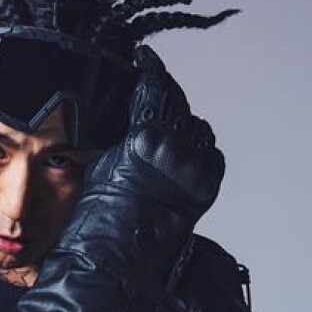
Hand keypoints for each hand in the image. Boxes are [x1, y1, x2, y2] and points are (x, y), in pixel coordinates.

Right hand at [86, 44, 224, 221]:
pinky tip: (181, 159)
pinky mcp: (208, 185)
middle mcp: (175, 148)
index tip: (146, 58)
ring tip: (166, 139)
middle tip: (154, 96)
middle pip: (179, 104)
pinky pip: (211, 154)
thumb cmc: (100, 217)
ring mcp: (195, 167)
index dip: (151, 67)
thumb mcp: (102, 163)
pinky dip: (198, 152)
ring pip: (198, 128)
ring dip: (184, 128)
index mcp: (144, 136)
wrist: (119, 254)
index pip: (154, 87)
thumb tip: (135, 120)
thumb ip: (126, 136)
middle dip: (166, 98)